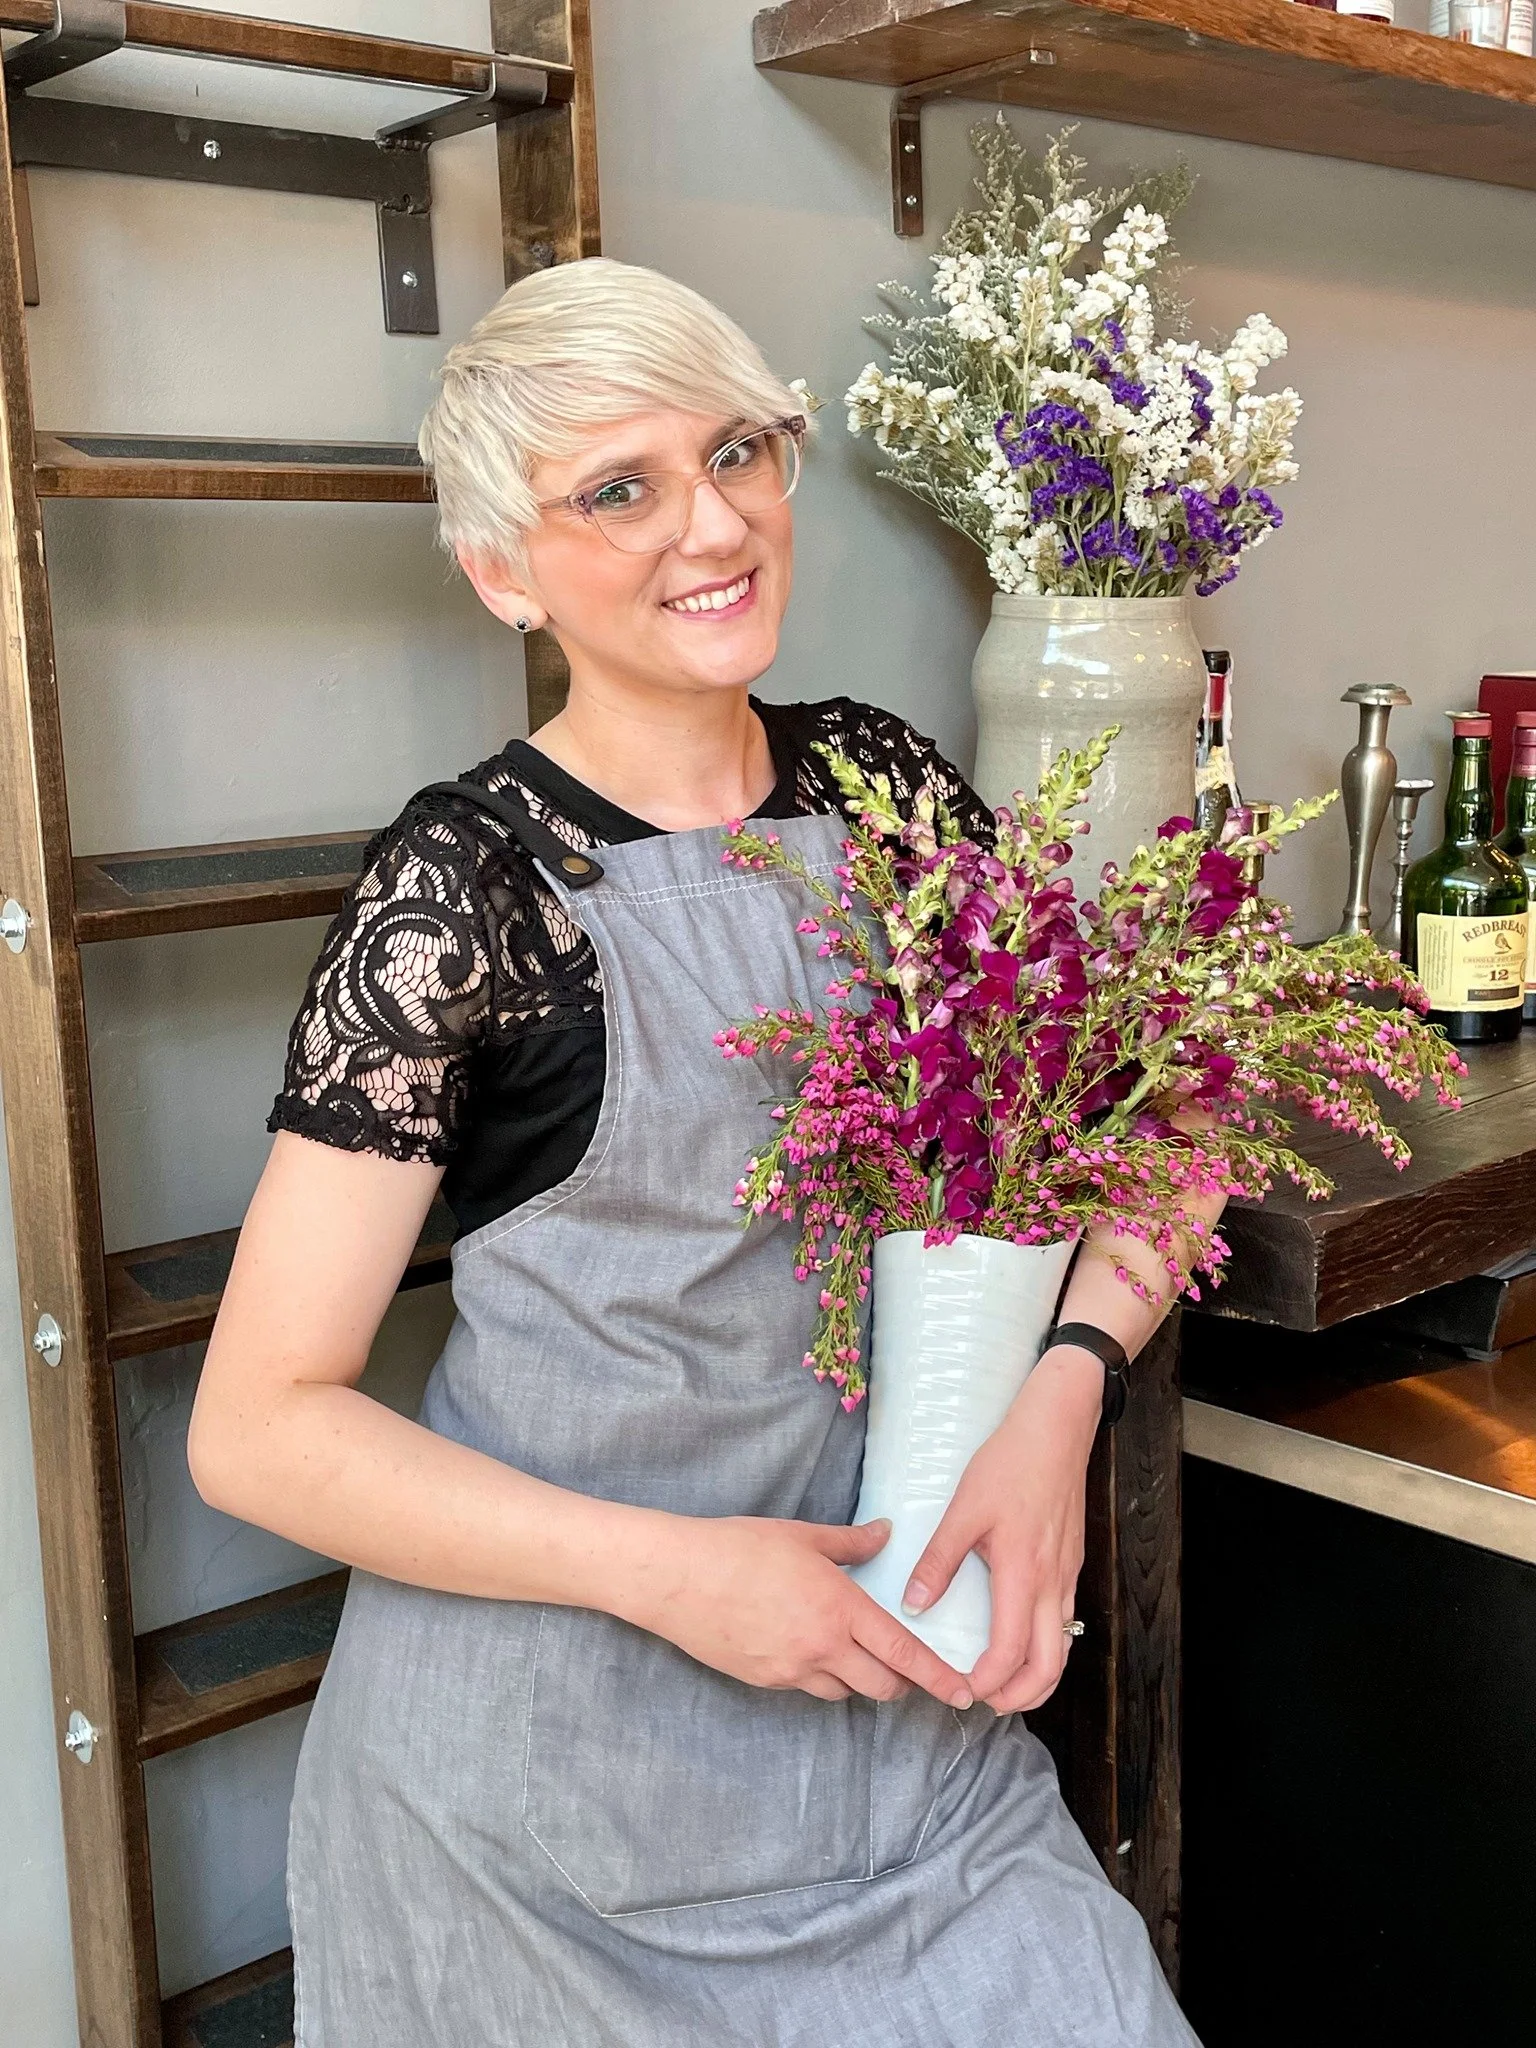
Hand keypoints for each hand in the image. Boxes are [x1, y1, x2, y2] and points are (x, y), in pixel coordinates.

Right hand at [629, 1513, 975, 1710]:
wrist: (677, 1578)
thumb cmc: (738, 1547)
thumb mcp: (801, 1536)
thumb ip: (851, 1542)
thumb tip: (885, 1534)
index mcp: (839, 1606)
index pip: (903, 1652)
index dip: (938, 1677)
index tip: (964, 1694)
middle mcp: (822, 1647)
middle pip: (882, 1686)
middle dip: (901, 1684)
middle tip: (907, 1670)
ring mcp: (792, 1670)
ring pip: (844, 1692)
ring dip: (857, 1679)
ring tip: (850, 1652)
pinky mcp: (765, 1681)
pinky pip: (806, 1687)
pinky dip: (817, 1674)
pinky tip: (803, 1647)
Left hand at [900, 1346, 1103, 1713]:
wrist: (1056, 1430)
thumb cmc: (1009, 1464)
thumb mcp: (964, 1509)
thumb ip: (938, 1560)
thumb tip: (913, 1604)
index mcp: (1023, 1575)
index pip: (1010, 1653)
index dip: (987, 1682)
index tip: (962, 1689)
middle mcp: (1052, 1584)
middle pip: (1050, 1667)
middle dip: (1020, 1697)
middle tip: (987, 1703)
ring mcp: (1068, 1576)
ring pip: (1063, 1647)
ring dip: (1038, 1677)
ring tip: (1004, 1685)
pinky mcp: (1072, 1564)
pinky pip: (1066, 1621)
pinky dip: (1047, 1647)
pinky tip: (1022, 1639)